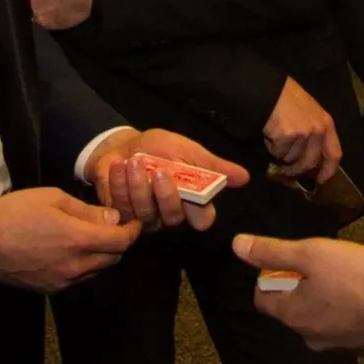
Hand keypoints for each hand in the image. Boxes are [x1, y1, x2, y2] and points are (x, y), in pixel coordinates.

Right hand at [0, 186, 140, 293]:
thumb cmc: (16, 212)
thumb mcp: (54, 199)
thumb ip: (87, 211)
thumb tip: (113, 219)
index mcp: (79, 240)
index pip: (121, 242)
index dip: (133, 231)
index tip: (135, 222)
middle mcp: (75, 266)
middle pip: (113, 259)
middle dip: (119, 244)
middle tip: (115, 228)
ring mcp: (62, 281)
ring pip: (97, 272)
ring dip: (102, 257)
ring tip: (93, 239)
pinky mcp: (49, 289)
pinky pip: (77, 279)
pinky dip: (83, 267)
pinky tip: (72, 252)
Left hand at [89, 128, 251, 231]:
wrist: (126, 144)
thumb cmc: (161, 149)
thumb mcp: (188, 151)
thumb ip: (213, 167)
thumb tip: (245, 177)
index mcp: (192, 203)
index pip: (203, 219)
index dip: (199, 210)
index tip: (192, 189)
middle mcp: (170, 215)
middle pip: (174, 218)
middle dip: (165, 194)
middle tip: (159, 170)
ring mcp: (145, 219)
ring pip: (145, 213)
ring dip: (138, 186)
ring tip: (133, 161)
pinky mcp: (122, 216)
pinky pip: (121, 207)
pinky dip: (119, 185)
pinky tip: (118, 166)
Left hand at [233, 233, 363, 352]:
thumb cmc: (352, 276)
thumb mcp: (311, 253)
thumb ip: (273, 251)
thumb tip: (237, 246)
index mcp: (290, 314)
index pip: (261, 297)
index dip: (272, 274)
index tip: (295, 260)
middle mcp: (305, 335)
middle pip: (289, 307)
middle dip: (300, 285)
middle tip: (324, 264)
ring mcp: (332, 344)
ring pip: (315, 316)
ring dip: (322, 299)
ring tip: (344, 278)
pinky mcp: (355, 346)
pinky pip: (338, 325)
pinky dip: (342, 311)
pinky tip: (359, 296)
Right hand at [264, 78, 341, 183]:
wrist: (270, 91)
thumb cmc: (290, 99)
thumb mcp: (311, 113)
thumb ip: (316, 133)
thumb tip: (312, 160)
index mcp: (327, 124)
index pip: (334, 154)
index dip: (328, 171)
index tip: (320, 180)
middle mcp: (317, 131)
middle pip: (309, 162)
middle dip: (297, 170)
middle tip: (288, 171)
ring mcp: (302, 134)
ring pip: (291, 159)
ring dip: (282, 155)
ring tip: (277, 139)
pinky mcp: (286, 137)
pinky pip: (278, 153)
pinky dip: (272, 148)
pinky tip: (271, 135)